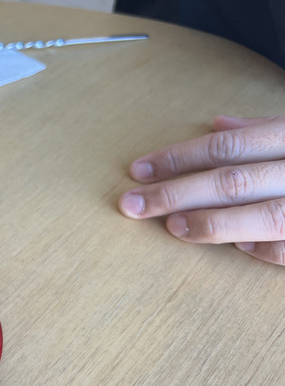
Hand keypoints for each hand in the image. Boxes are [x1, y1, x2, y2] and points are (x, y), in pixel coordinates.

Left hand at [118, 115, 284, 265]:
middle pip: (232, 182)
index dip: (179, 159)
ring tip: (172, 225)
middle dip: (177, 193)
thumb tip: (218, 124)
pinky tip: (236, 247)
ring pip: (264, 217)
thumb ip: (263, 130)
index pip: (226, 147)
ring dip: (213, 222)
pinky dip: (264, 248)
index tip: (138, 171)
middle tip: (133, 204)